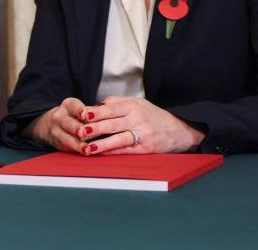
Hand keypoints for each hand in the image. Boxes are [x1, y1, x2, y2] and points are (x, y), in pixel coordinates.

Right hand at [24, 98, 87, 153]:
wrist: (47, 122)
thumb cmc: (72, 115)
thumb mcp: (78, 108)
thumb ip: (92, 112)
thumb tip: (110, 116)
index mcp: (68, 105)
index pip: (73, 106)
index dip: (80, 110)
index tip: (86, 114)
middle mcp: (59, 117)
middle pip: (67, 122)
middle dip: (76, 127)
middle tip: (84, 132)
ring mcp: (55, 131)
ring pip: (64, 138)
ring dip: (76, 144)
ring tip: (86, 149)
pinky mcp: (56, 143)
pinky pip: (65, 147)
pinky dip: (76, 151)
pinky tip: (85, 153)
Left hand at [77, 96, 204, 154]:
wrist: (178, 130)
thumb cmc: (151, 115)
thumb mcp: (136, 103)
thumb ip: (115, 103)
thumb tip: (94, 107)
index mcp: (132, 106)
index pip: (110, 108)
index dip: (95, 112)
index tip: (81, 115)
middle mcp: (137, 119)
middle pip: (112, 124)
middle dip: (94, 128)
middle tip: (79, 132)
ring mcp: (142, 134)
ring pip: (118, 139)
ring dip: (102, 144)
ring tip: (87, 147)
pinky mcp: (146, 148)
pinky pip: (126, 150)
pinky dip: (112, 152)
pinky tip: (101, 154)